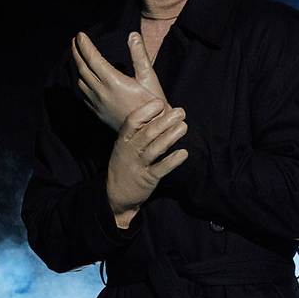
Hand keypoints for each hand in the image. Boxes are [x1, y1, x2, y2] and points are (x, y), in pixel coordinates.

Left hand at [73, 30, 167, 132]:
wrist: (150, 132)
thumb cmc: (152, 104)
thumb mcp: (149, 77)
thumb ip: (139, 55)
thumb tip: (133, 36)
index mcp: (113, 81)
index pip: (92, 58)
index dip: (85, 45)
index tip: (80, 35)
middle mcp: (101, 92)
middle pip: (83, 68)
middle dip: (77, 53)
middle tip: (75, 41)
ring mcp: (98, 104)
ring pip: (81, 82)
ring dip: (78, 68)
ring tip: (79, 58)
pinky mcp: (99, 112)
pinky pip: (84, 95)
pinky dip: (82, 83)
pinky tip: (85, 80)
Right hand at [105, 99, 188, 215]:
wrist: (115, 195)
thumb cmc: (125, 164)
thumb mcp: (125, 146)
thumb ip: (139, 130)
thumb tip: (159, 110)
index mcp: (123, 140)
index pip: (132, 122)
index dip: (146, 111)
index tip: (160, 103)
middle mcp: (129, 151)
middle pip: (147, 133)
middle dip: (165, 121)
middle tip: (180, 112)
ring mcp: (138, 165)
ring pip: (155, 149)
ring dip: (171, 137)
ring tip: (184, 127)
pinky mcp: (147, 179)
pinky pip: (160, 169)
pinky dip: (172, 161)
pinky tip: (183, 153)